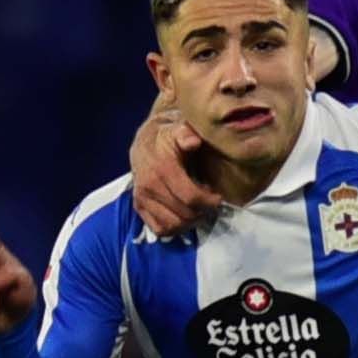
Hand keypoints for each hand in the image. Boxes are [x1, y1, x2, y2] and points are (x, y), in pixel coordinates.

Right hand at [129, 93, 218, 235]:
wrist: (145, 142)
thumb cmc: (168, 137)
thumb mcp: (179, 129)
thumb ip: (186, 134)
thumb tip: (193, 141)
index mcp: (161, 169)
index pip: (189, 197)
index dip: (208, 201)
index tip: (218, 198)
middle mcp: (149, 186)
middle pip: (183, 214)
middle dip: (202, 212)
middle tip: (211, 204)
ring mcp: (142, 198)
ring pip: (172, 225)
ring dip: (190, 222)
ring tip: (199, 210)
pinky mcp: (139, 207)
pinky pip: (159, 229)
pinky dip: (174, 227)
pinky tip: (184, 215)